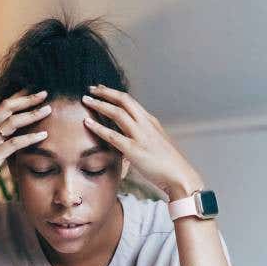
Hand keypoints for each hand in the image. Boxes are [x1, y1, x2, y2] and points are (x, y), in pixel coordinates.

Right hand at [0, 89, 51, 204]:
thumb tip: (15, 138)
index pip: (2, 106)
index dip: (19, 96)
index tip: (34, 90)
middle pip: (7, 107)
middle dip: (27, 99)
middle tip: (45, 93)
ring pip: (12, 122)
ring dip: (32, 114)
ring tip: (49, 110)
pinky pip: (14, 143)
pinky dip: (31, 137)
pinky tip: (44, 135)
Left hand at [80, 85, 202, 199]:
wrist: (181, 176)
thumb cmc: (168, 164)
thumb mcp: (157, 143)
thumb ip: (144, 137)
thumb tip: (130, 138)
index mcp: (151, 122)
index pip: (131, 101)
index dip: (114, 93)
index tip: (102, 89)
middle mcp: (146, 124)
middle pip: (124, 100)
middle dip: (105, 92)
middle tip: (91, 89)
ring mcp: (140, 136)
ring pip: (117, 113)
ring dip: (100, 105)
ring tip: (85, 100)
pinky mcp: (134, 150)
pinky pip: (112, 136)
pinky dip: (98, 127)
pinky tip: (87, 122)